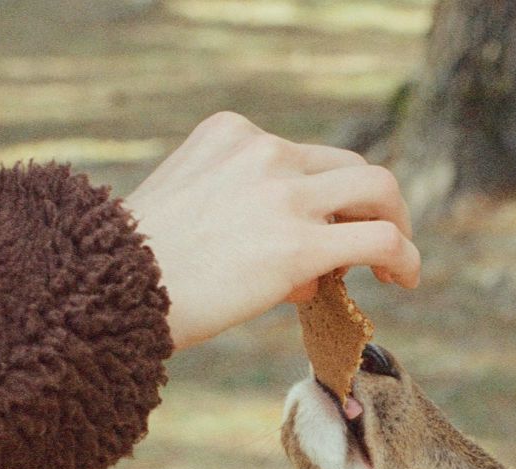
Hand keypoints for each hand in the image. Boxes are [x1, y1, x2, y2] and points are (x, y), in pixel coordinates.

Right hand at [122, 112, 420, 350]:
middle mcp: (262, 150)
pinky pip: (381, 239)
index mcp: (230, 133)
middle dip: (370, 203)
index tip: (315, 236)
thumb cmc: (135, 267)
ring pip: (378, 188)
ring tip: (400, 263)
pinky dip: (406, 257)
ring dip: (398, 222)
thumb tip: (309, 275)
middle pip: (347, 165)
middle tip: (378, 240)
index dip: (317, 198)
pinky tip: (405, 281)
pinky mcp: (300, 243)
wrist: (109, 289)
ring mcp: (284, 193)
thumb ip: (245, 223)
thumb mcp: (187, 212)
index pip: (300, 157)